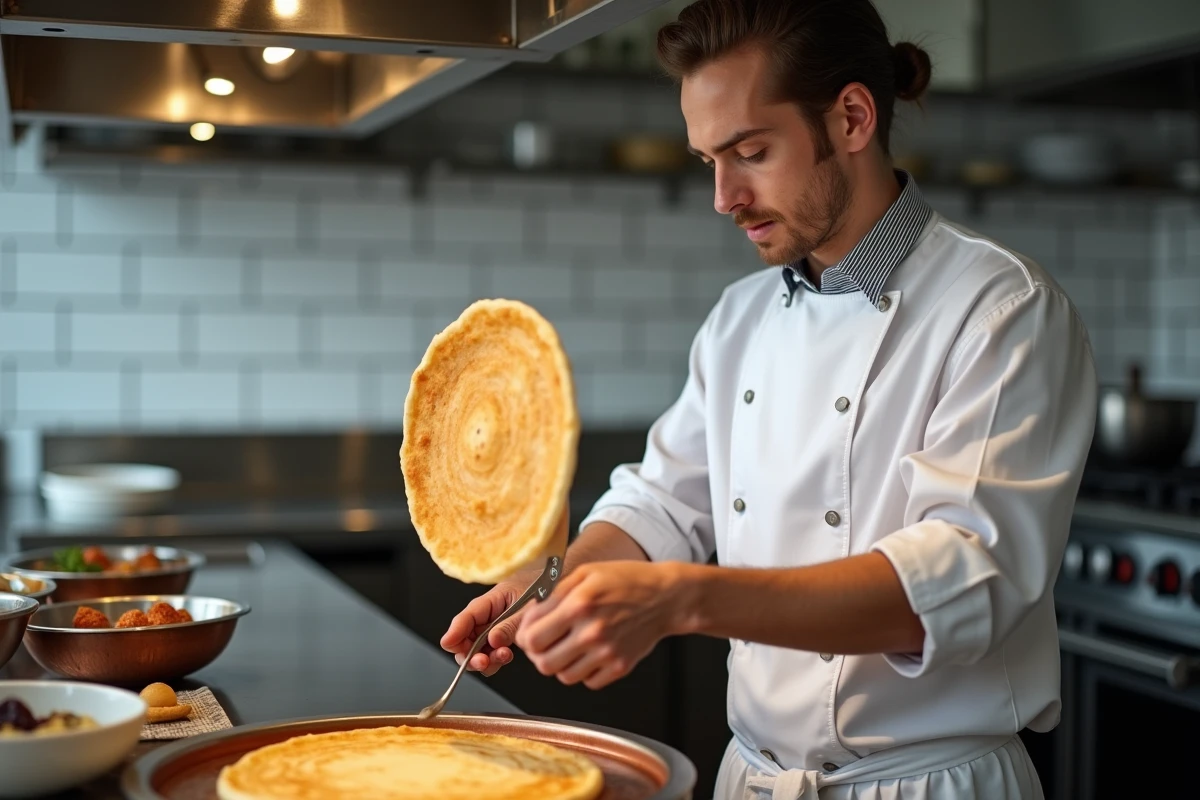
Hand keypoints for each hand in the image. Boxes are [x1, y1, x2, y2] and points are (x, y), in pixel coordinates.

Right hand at [440, 504, 570, 676]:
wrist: (560, 581)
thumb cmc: (544, 585)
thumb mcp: (529, 605)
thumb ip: (510, 624)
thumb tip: (492, 641)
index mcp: (490, 601)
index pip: (464, 618)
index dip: (454, 633)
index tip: (451, 645)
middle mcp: (487, 614)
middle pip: (464, 639)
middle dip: (470, 654)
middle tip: (484, 662)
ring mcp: (494, 625)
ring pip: (476, 649)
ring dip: (485, 659)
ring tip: (504, 656)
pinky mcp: (503, 634)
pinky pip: (490, 652)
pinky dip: (496, 659)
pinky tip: (509, 655)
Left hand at [516, 561, 687, 689]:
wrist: (666, 597)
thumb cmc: (626, 580)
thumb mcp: (585, 573)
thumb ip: (554, 593)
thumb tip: (529, 615)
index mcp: (578, 605)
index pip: (532, 637)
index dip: (524, 636)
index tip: (529, 632)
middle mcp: (591, 633)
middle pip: (543, 663)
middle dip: (538, 654)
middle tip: (545, 643)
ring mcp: (607, 653)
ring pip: (563, 676)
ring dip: (559, 664)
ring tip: (567, 647)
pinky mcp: (620, 667)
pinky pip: (588, 682)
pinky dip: (583, 672)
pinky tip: (588, 654)